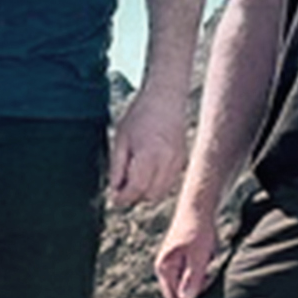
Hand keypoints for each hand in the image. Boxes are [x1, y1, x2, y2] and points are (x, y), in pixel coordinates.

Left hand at [109, 86, 188, 208]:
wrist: (165, 98)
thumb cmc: (140, 115)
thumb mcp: (120, 139)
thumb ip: (117, 167)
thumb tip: (115, 190)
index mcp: (149, 155)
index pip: (136, 189)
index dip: (123, 198)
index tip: (114, 199)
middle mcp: (167, 161)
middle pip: (150, 195)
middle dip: (135, 196)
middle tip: (122, 187)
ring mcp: (178, 162)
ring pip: (161, 192)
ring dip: (147, 192)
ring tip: (134, 177)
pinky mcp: (183, 160)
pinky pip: (169, 182)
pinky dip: (157, 184)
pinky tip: (147, 170)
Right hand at [155, 200, 218, 297]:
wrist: (199, 207)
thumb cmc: (198, 230)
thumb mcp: (199, 256)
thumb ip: (193, 278)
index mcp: (165, 269)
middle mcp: (166, 269)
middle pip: (182, 295)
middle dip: (198, 291)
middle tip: (209, 273)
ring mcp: (174, 264)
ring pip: (190, 284)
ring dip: (203, 279)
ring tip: (209, 261)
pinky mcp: (183, 260)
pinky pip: (195, 274)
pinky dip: (204, 270)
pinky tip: (209, 257)